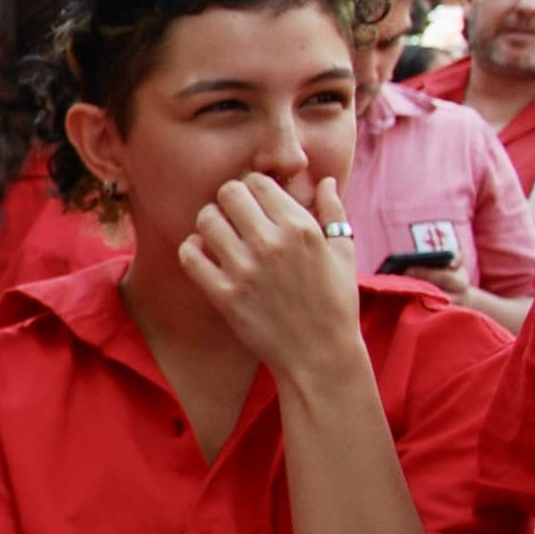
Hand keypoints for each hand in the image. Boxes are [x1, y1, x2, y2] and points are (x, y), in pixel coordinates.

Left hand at [180, 174, 362, 385]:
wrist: (319, 352)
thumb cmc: (335, 301)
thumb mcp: (344, 252)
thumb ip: (333, 211)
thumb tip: (323, 180)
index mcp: (301, 228)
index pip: (258, 182)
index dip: (252, 187)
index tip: (254, 201)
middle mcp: (271, 243)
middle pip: (228, 193)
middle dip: (229, 199)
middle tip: (234, 215)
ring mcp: (244, 269)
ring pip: (206, 220)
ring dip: (209, 222)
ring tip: (219, 234)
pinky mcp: (223, 294)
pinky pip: (190, 256)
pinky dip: (192, 249)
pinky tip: (204, 255)